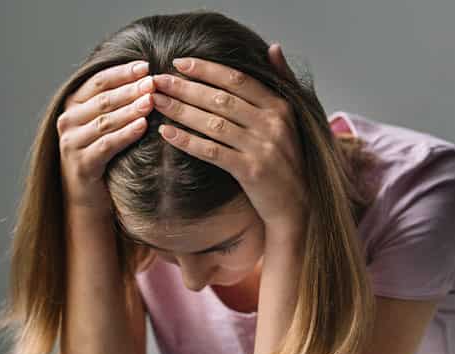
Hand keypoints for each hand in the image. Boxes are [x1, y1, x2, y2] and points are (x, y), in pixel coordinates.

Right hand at [57, 60, 155, 215]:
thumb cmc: (102, 153)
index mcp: (73, 105)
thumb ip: (116, 102)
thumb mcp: (104, 124)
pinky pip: (107, 144)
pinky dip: (126, 134)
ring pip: (105, 121)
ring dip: (130, 110)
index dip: (122, 72)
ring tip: (151, 101)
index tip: (146, 65)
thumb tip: (147, 76)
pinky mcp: (82, 164)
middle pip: (103, 100)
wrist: (87, 195)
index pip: (98, 81)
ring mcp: (72, 143)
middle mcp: (68, 121)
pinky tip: (143, 126)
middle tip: (153, 82)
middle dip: (130, 89)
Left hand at [151, 43, 307, 236]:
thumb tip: (273, 47)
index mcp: (280, 106)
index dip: (207, 69)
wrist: (298, 204)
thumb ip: (283, 81)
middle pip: (220, 99)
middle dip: (185, 87)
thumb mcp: (293, 117)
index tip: (180, 63)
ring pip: (213, 123)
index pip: (237, 80)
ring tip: (156, 102)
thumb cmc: (289, 159)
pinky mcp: (250, 171)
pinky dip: (187, 141)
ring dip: (180, 110)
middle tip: (157, 80)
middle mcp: (272, 123)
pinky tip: (167, 133)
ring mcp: (261, 147)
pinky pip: (211, 151)